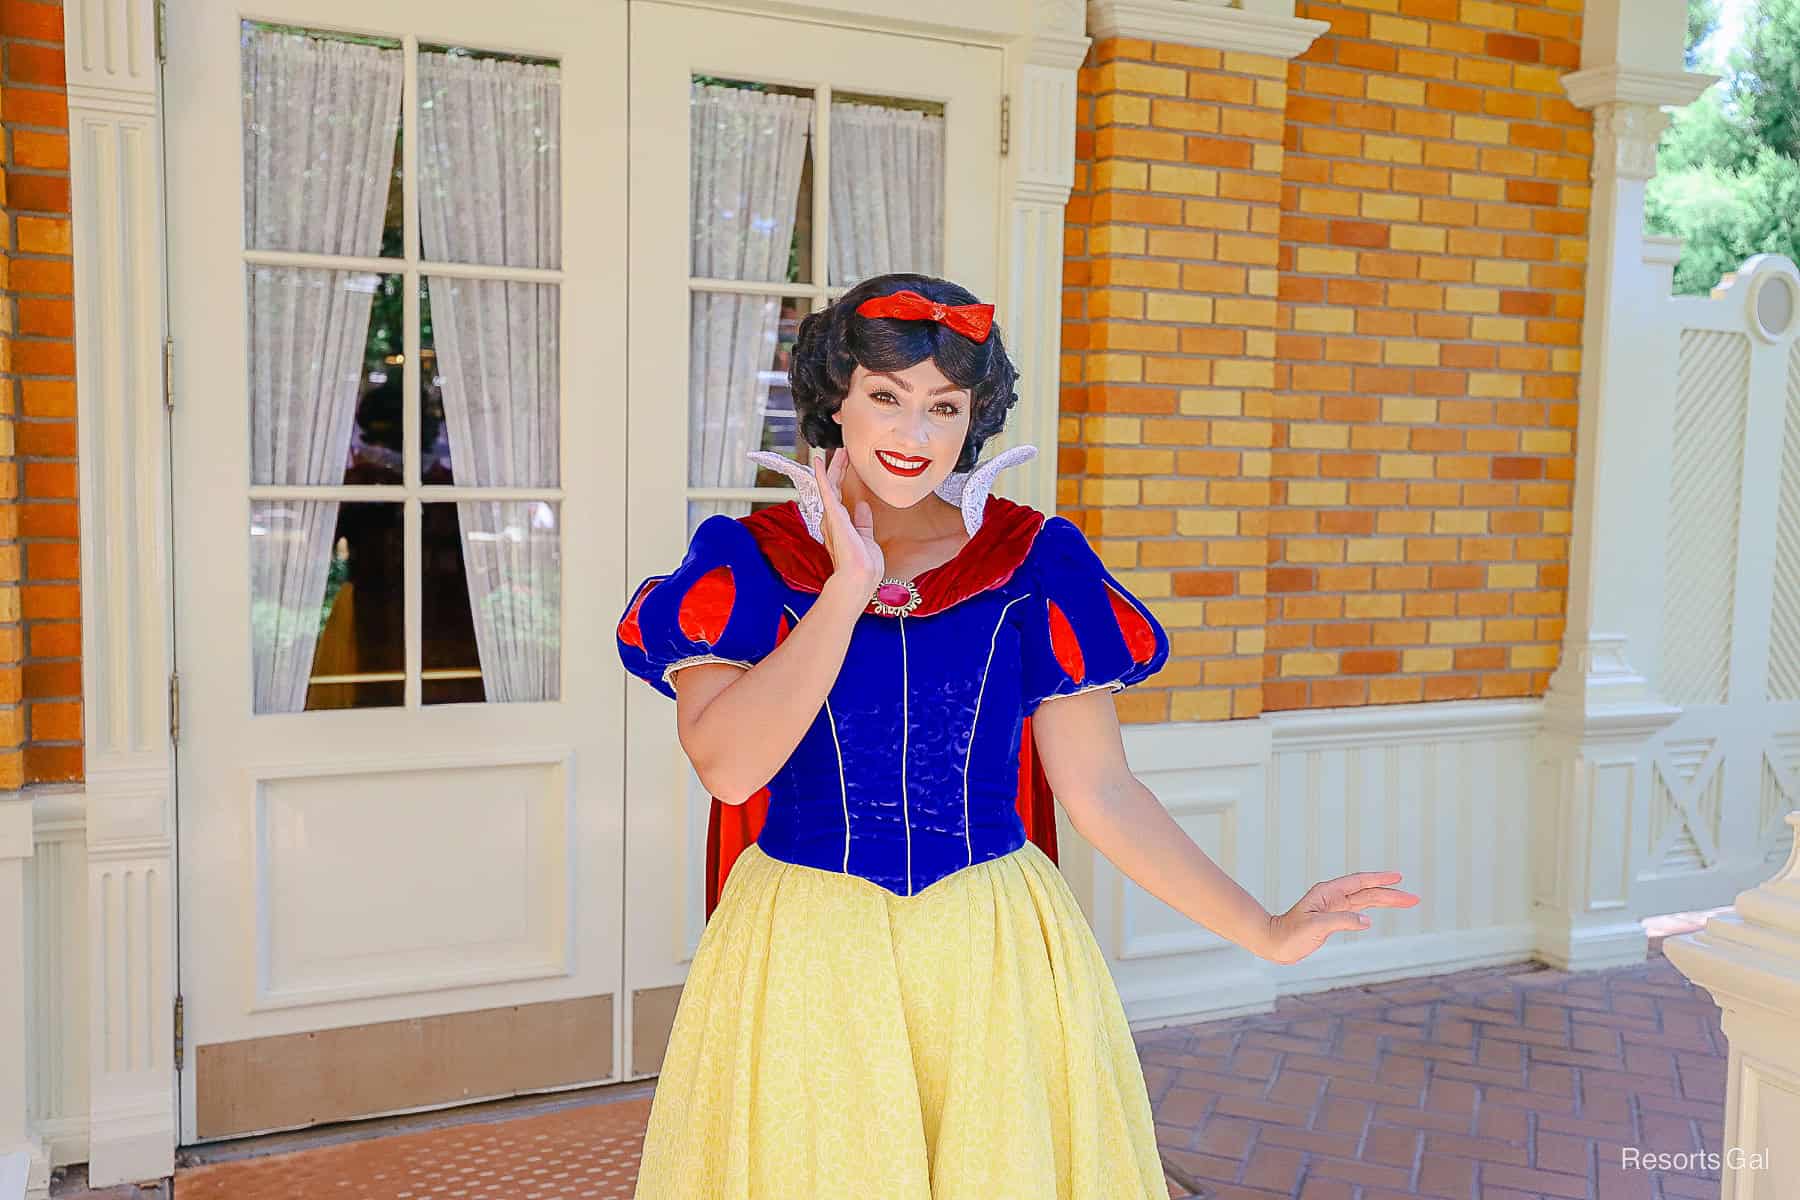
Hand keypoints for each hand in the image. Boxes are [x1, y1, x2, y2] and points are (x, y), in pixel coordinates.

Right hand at [812, 447, 882, 593]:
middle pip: (834, 488)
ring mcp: (832, 518)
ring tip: (839, 451)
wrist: (859, 579)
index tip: (849, 465)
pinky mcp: (833, 516)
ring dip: (834, 467)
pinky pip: (826, 491)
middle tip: (844, 451)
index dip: (843, 480)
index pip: (841, 498)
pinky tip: (820, 461)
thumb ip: (863, 522)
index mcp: (841, 526)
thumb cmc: (863, 567)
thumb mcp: (866, 539)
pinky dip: (823, 475)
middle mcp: (833, 521)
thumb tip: (862, 505)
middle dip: (839, 468)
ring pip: (831, 485)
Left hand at [1259, 871, 1418, 964]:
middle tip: (1414, 898)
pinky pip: (1356, 911)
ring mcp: (1332, 908)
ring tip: (1406, 901)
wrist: (1274, 943)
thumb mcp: (1315, 927)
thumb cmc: (1290, 934)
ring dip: (1384, 901)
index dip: (1380, 879)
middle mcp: (1331, 897)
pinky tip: (1377, 913)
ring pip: (1364, 901)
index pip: (1359, 883)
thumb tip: (1367, 920)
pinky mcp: (1331, 920)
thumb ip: (1341, 921)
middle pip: (1367, 892)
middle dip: (1391, 894)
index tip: (1399, 877)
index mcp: (1327, 893)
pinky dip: (1369, 910)